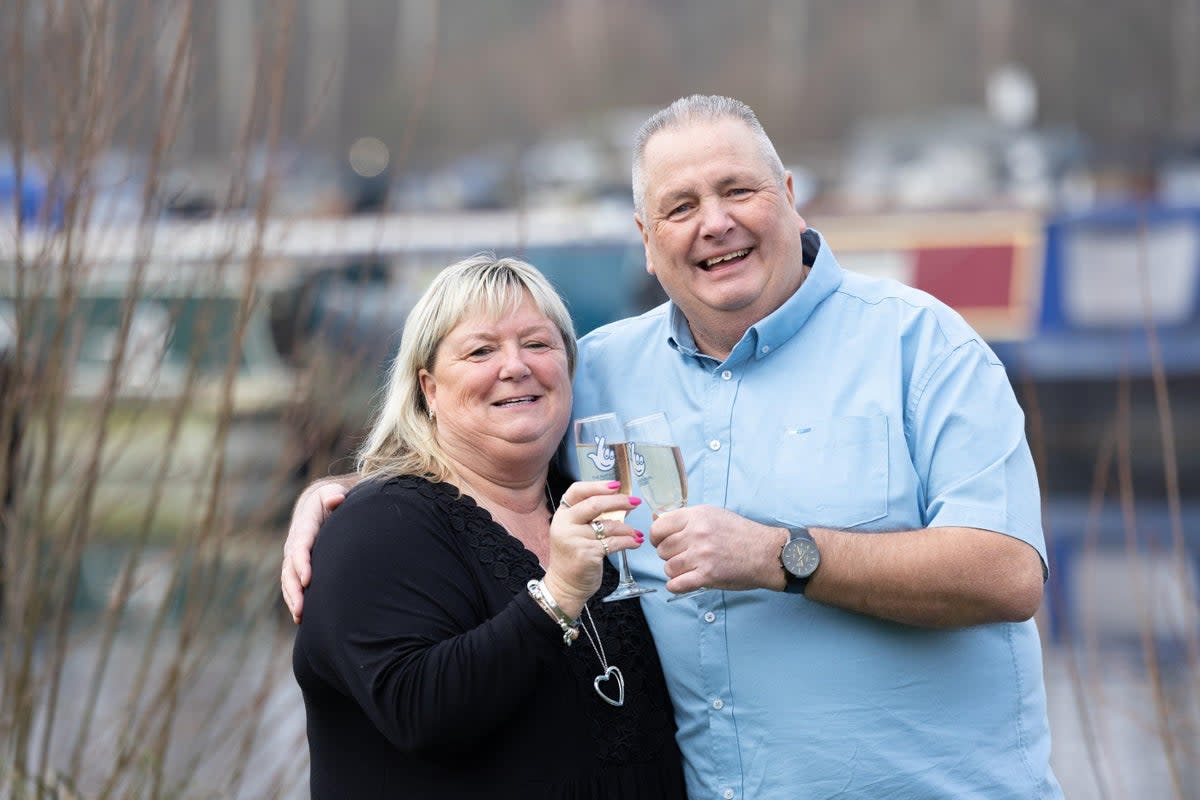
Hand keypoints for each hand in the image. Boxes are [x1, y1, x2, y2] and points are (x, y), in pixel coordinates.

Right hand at [282, 482, 346, 622]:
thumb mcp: (332, 494)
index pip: (300, 547)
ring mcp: (293, 557)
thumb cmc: (331, 500)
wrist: (318, 506)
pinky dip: (293, 599)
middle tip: (302, 609)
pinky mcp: (296, 567)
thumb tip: (336, 500)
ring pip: (288, 580)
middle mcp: (294, 544)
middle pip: (290, 570)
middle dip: (295, 589)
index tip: (309, 580)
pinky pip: (291, 585)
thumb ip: (334, 496)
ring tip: (300, 616)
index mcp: (303, 528)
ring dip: (293, 599)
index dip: (302, 564)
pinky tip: (301, 617)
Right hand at [541, 481, 642, 616]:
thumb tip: (617, 500)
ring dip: (627, 528)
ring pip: (608, 525)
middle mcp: (565, 524)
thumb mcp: (573, 531)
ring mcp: (575, 539)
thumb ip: (587, 516)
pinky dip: (628, 541)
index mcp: (562, 515)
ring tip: (637, 532)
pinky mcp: (587, 554)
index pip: (576, 491)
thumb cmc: (573, 556)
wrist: (565, 586)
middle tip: (635, 502)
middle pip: (595, 504)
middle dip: (619, 501)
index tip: (616, 485)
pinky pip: (613, 543)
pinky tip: (636, 542)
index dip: (597, 485)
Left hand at [649, 505, 784, 593]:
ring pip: (668, 567)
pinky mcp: (707, 575)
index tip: (663, 541)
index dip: (657, 537)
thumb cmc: (741, 533)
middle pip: (662, 549)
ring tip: (689, 568)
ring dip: (675, 570)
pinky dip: (676, 585)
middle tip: (683, 556)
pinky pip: (676, 584)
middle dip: (669, 554)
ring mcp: (701, 555)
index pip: (659, 527)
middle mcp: (697, 534)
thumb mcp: (713, 515)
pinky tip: (684, 582)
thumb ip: (686, 518)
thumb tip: (656, 519)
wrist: (766, 553)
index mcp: (697, 516)